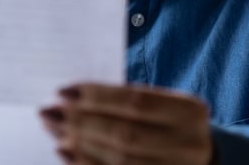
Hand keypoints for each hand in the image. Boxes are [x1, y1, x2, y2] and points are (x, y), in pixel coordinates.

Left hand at [40, 83, 213, 164]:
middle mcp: (189, 144)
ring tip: (53, 130)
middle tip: (49, 112)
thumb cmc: (169, 124)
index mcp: (189, 111)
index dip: (97, 97)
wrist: (200, 159)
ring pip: (119, 160)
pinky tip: (66, 153)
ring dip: (80, 145)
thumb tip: (71, 98)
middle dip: (81, 122)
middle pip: (125, 134)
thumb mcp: (161, 106)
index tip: (62, 91)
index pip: (136, 101)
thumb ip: (126, 101)